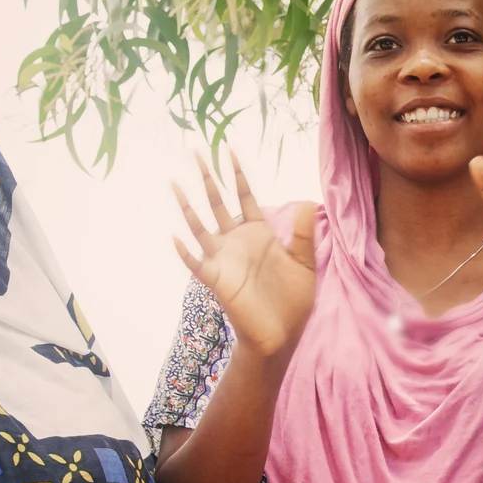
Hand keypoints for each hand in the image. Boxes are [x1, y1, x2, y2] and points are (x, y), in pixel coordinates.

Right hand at [172, 149, 319, 359]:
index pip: (244, 196)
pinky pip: (196, 263)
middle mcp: (236, 241)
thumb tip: (309, 202)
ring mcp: (224, 258)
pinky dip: (186, 251)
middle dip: (207, 178)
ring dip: (187, 206)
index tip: (229, 149)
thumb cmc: (293, 299)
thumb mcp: (304, 262)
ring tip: (174, 184)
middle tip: (194, 151)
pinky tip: (176, 237)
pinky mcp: (217, 280)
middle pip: (218, 202)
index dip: (237, 174)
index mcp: (258, 232)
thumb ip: (305, 234)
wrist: (282, 334)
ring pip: (200, 225)